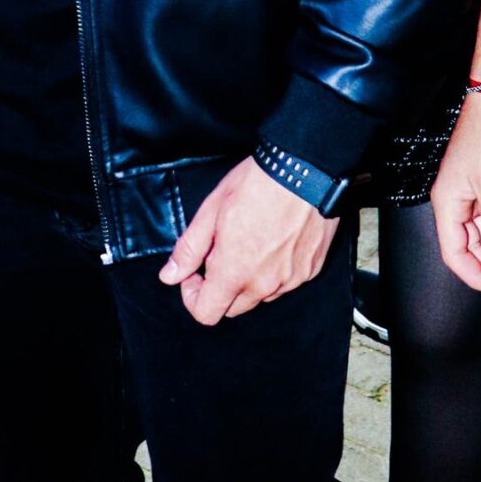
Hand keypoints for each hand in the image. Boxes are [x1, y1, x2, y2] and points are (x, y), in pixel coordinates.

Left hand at [158, 157, 337, 325]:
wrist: (307, 168)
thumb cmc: (259, 183)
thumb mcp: (212, 209)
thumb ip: (189, 249)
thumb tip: (169, 276)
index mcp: (235, 272)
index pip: (206, 314)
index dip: (193, 295)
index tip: (195, 273)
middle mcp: (265, 284)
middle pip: (233, 308)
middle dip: (221, 287)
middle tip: (223, 251)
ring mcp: (292, 279)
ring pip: (261, 295)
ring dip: (250, 279)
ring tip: (252, 240)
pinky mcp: (311, 269)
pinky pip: (286, 282)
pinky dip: (277, 269)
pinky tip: (277, 239)